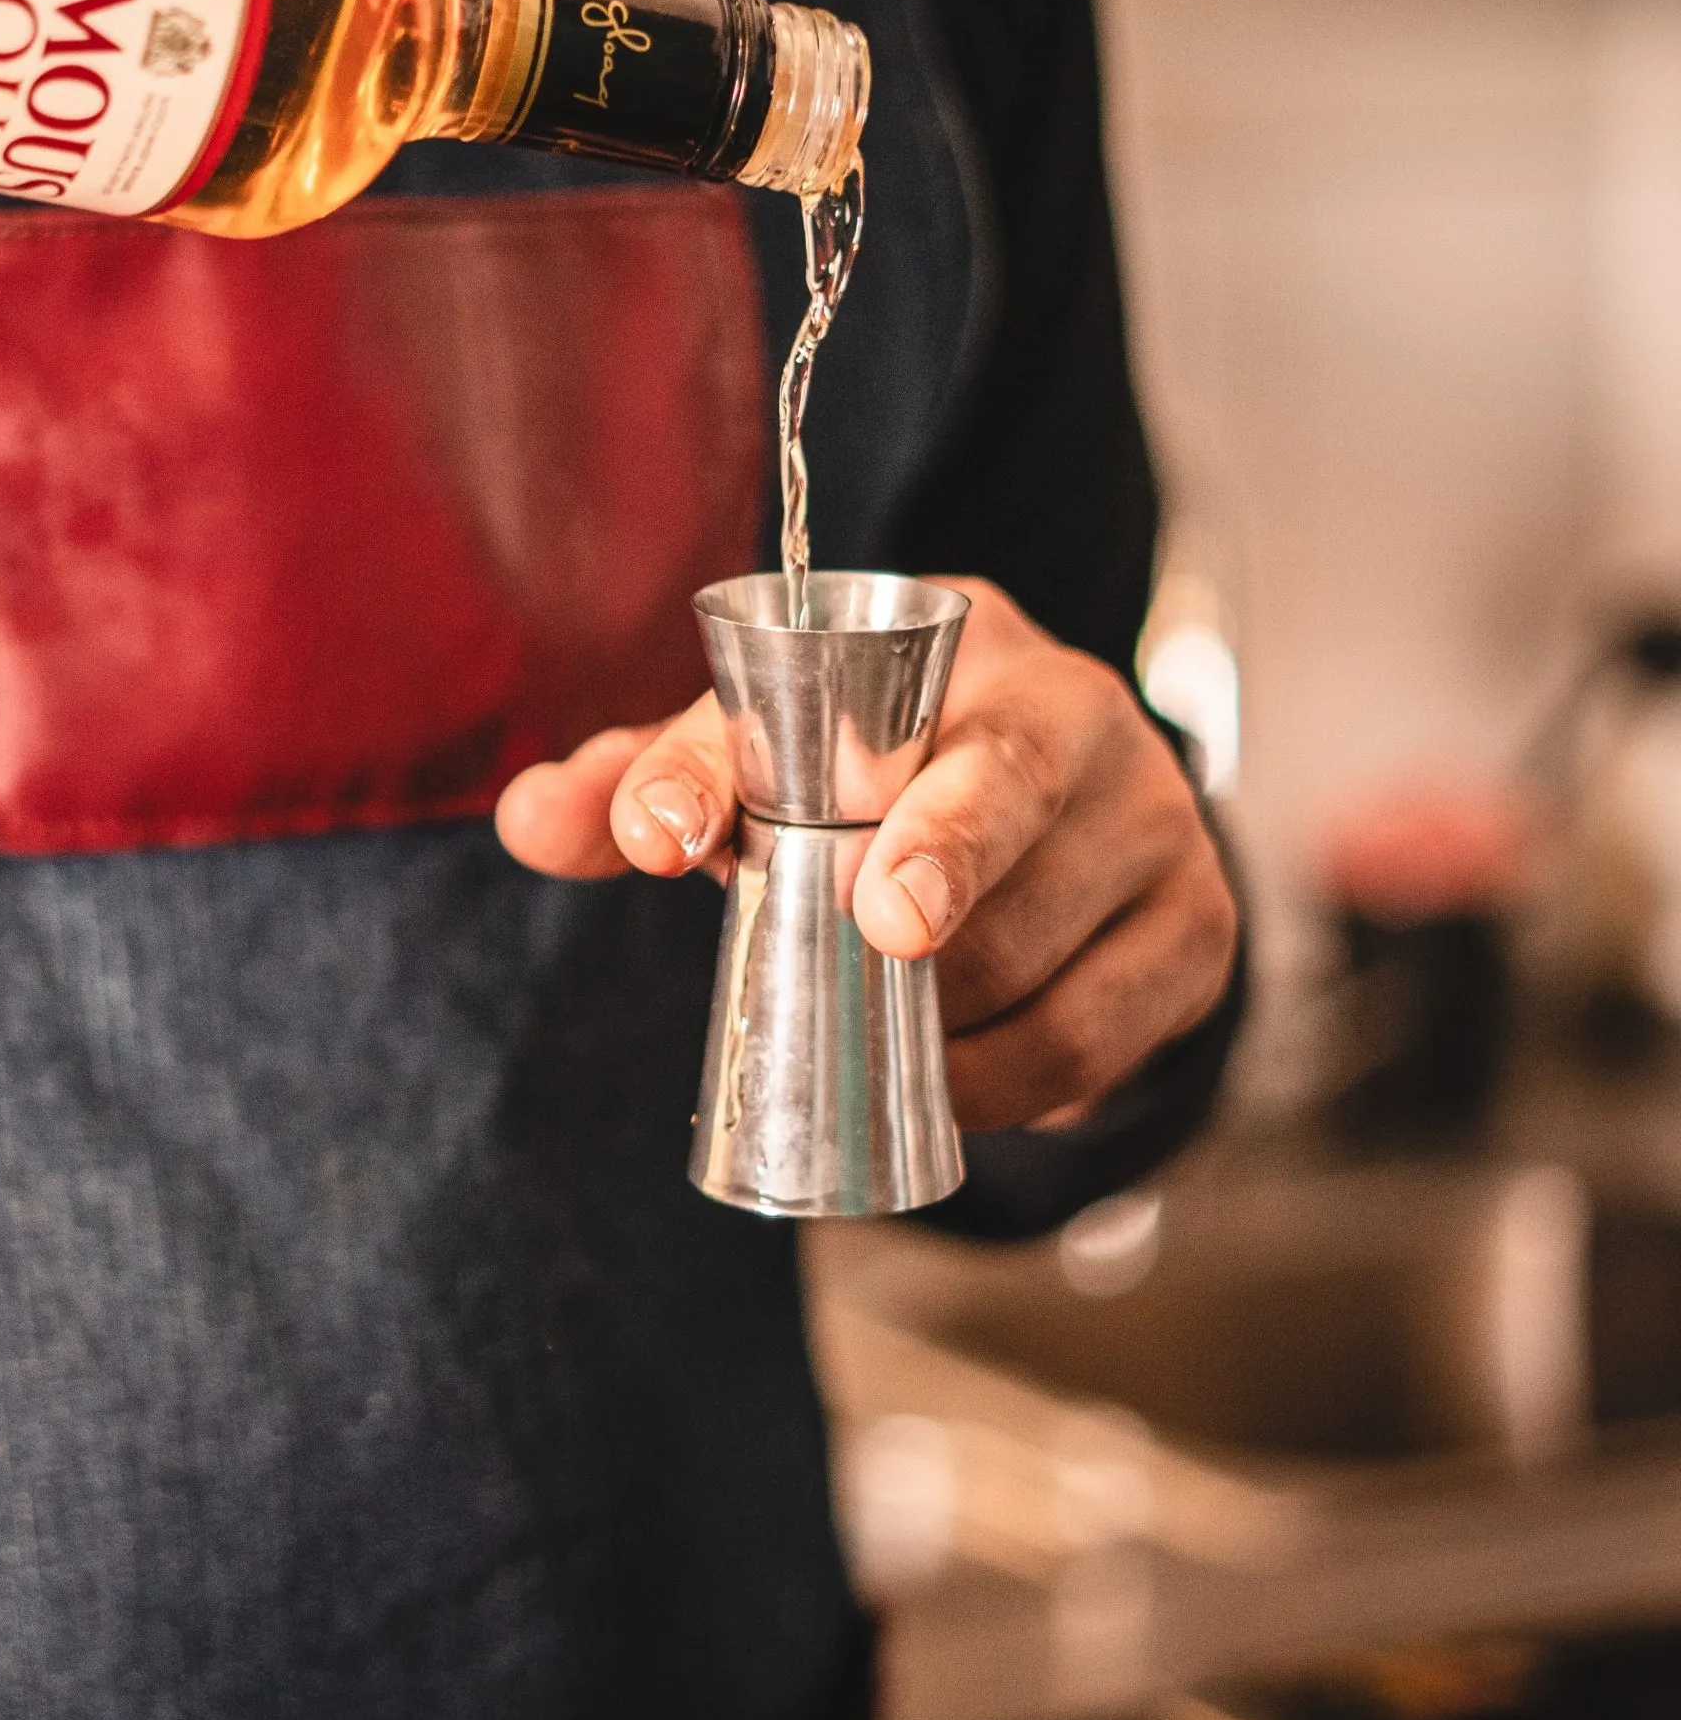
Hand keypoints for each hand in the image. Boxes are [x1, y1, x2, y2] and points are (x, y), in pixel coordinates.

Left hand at [495, 577, 1238, 1131]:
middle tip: (872, 929)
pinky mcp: (1192, 931)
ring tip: (874, 1029)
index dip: (744, 764)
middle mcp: (1078, 709)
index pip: (850, 689)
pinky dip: (1005, 1077)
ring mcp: (1152, 821)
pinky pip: (1091, 1035)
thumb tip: (528, 819)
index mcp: (958, 640)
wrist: (1062, 826)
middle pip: (999, 790)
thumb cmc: (886, 778)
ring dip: (937, 1008)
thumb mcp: (764, 764)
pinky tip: (948, 1079)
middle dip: (926, 863)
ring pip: (1032, 940)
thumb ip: (644, 783)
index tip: (666, 843)